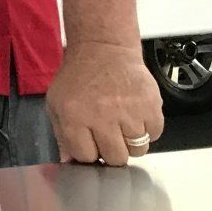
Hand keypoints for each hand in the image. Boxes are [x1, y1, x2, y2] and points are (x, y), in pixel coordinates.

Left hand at [46, 41, 163, 166]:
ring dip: (131, 141)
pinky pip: (155, 135)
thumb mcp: (57, 102)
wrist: (103, 48)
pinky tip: (136, 115)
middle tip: (109, 134)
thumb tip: (68, 161)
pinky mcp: (151, 106)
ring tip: (123, 122)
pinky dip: (148, 129)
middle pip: (115, 158)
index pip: (86, 157)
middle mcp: (102, 116)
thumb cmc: (79, 76)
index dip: (89, 152)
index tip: (91, 144)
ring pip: (138, 150)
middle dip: (112, 150)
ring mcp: (129, 112)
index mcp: (74, 116)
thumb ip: (61, 134)